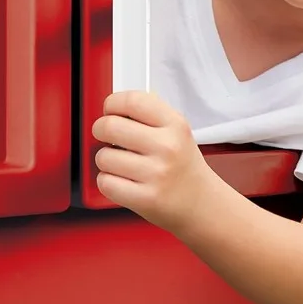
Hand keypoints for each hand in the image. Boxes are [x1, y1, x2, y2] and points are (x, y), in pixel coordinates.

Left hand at [92, 91, 211, 234]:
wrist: (201, 203)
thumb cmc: (182, 166)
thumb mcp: (178, 132)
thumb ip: (150, 114)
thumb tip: (117, 105)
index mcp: (175, 125)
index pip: (133, 101)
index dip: (112, 103)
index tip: (110, 110)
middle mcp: (167, 147)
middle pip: (110, 126)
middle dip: (101, 130)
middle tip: (107, 136)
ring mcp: (156, 174)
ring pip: (103, 156)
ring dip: (106, 160)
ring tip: (121, 163)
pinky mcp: (145, 198)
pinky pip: (105, 182)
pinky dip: (108, 181)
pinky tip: (122, 180)